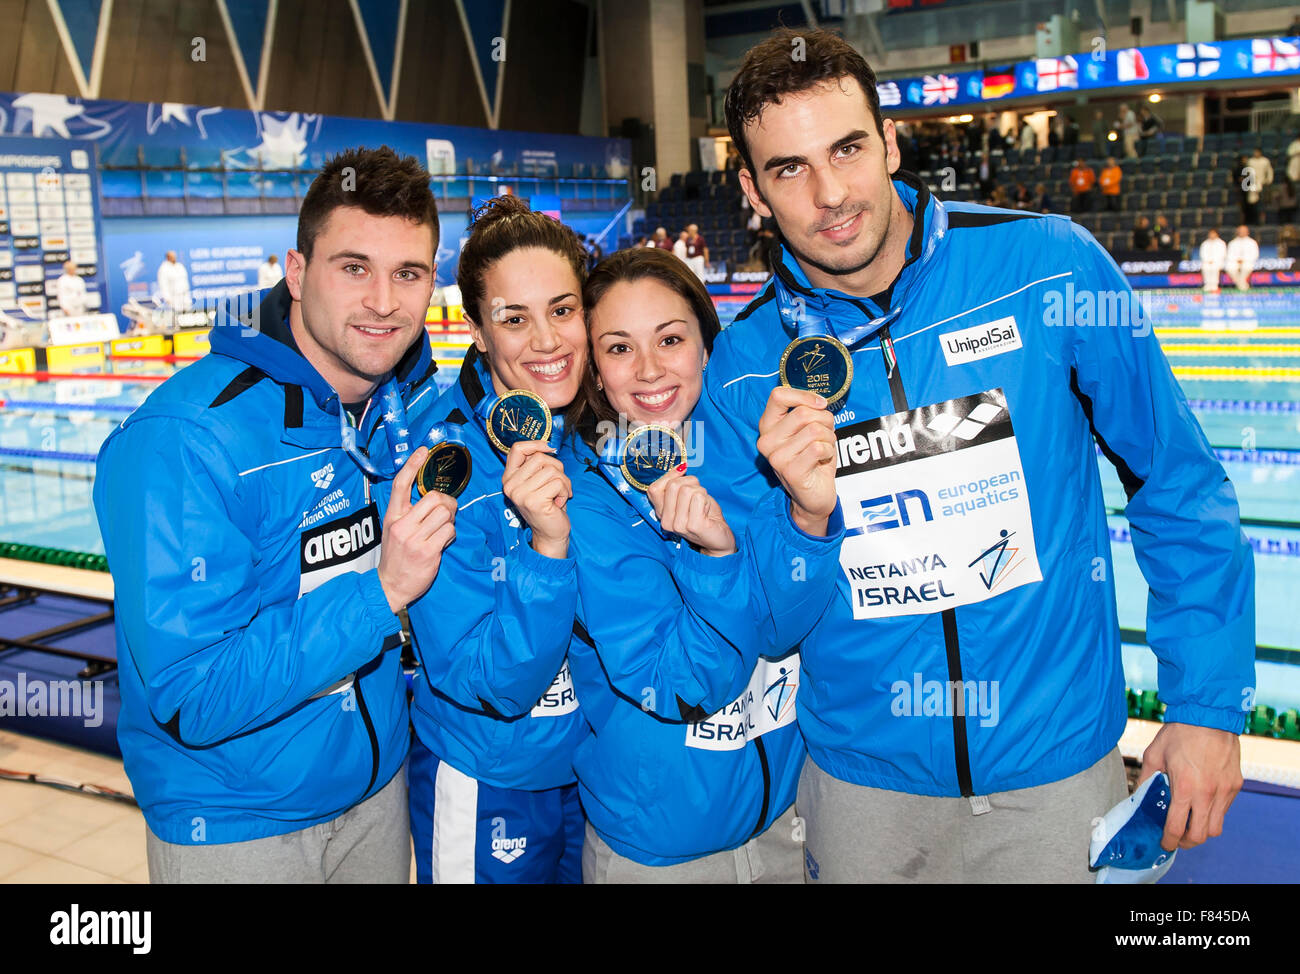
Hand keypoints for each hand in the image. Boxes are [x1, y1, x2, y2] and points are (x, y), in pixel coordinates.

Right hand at [377, 446, 457, 612]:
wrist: (390, 585)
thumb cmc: (396, 556)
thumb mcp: (394, 530)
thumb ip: (408, 513)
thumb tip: (431, 497)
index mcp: (392, 516)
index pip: (401, 484)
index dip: (412, 465)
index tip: (423, 451)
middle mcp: (402, 524)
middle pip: (434, 498)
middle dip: (447, 503)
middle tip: (447, 512)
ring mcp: (414, 538)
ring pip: (445, 513)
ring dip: (450, 521)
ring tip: (442, 530)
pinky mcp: (428, 551)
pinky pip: (449, 531)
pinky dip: (450, 535)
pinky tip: (442, 542)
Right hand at [502, 440, 571, 558]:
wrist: (550, 533)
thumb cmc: (548, 505)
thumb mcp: (538, 481)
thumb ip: (537, 465)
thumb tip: (547, 446)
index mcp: (509, 478)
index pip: (516, 449)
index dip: (535, 444)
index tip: (549, 448)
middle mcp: (510, 485)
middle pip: (539, 458)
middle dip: (557, 468)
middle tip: (559, 485)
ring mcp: (520, 494)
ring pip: (551, 470)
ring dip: (563, 482)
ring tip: (559, 495)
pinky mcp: (534, 501)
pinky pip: (558, 483)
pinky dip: (565, 492)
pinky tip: (558, 503)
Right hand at [646, 467, 734, 556]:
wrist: (719, 538)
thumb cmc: (704, 515)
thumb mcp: (686, 498)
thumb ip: (678, 485)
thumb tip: (680, 466)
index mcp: (661, 514)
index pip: (654, 488)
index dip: (669, 476)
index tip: (682, 473)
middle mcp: (666, 521)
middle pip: (673, 485)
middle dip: (690, 483)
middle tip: (698, 495)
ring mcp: (678, 525)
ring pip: (687, 490)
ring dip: (700, 492)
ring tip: (703, 505)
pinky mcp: (693, 525)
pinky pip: (698, 497)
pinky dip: (706, 499)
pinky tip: (706, 511)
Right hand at [757, 386, 837, 535]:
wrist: (814, 496)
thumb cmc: (812, 459)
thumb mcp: (806, 430)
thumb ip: (807, 412)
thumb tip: (819, 402)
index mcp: (767, 426)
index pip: (778, 396)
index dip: (804, 396)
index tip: (820, 405)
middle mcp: (766, 441)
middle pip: (802, 413)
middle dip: (824, 420)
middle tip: (825, 434)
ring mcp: (776, 457)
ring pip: (814, 430)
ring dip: (828, 437)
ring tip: (824, 449)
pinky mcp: (790, 471)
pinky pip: (818, 448)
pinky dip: (829, 451)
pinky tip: (823, 459)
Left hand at [1139, 722, 1242, 850]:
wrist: (1208, 715)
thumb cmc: (1178, 733)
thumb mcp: (1154, 755)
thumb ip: (1146, 780)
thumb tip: (1136, 798)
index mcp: (1185, 787)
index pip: (1178, 827)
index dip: (1169, 841)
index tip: (1164, 843)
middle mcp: (1208, 793)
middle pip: (1201, 835)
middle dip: (1187, 842)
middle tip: (1177, 838)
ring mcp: (1225, 790)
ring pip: (1216, 827)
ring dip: (1202, 830)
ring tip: (1190, 823)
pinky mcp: (1235, 785)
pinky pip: (1225, 810)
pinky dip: (1213, 814)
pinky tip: (1201, 804)